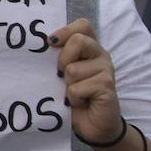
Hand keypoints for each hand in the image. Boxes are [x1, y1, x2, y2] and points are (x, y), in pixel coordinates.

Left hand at [50, 18, 122, 144]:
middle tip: (62, 76)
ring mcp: (106, 70)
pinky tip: (82, 103)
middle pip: (78, 41)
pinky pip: (77, 88)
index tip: (50, 43)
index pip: (83, 25)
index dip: (65, 31)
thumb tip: (44, 45)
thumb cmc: (76, 97)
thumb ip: (60, 58)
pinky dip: (73, 99)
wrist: (94, 125)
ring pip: (72, 69)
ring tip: (75, 94)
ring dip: (67, 86)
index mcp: (90, 48)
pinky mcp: (107, 86)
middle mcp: (100, 55)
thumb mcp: (65, 74)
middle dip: (63, 60)